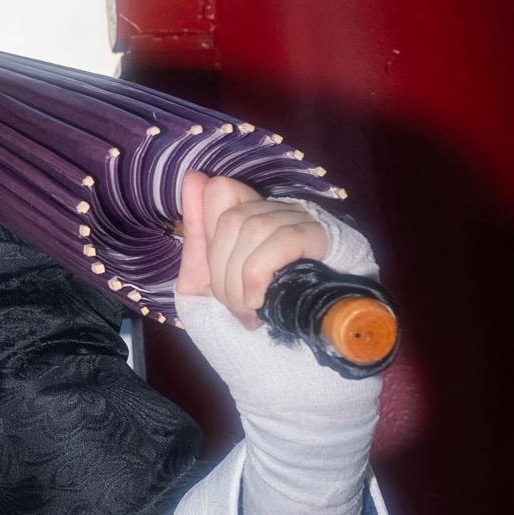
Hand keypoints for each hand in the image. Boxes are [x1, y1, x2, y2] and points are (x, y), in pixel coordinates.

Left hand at [176, 172, 329, 327]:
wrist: (304, 337)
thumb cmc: (254, 303)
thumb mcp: (213, 277)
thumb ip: (198, 235)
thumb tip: (194, 177)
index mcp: (251, 215)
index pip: (222, 190)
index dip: (204, 217)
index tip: (203, 257)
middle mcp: (277, 209)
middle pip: (231, 220)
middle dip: (220, 269)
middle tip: (230, 304)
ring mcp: (301, 218)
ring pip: (253, 229)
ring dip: (239, 279)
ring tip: (246, 309)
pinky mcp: (319, 235)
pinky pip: (281, 241)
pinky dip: (258, 274)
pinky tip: (258, 301)